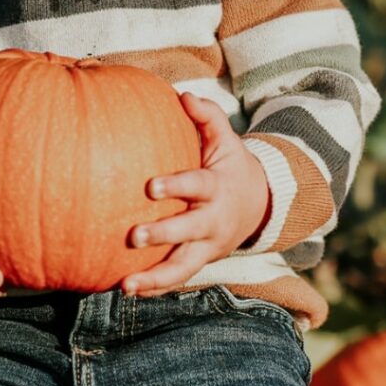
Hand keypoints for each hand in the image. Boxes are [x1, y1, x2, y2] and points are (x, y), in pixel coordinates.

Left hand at [121, 93, 270, 296]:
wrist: (260, 205)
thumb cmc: (230, 166)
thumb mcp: (226, 139)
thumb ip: (208, 116)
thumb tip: (184, 95)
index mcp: (218, 188)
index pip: (197, 186)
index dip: (176, 186)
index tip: (150, 186)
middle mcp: (214, 221)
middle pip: (189, 231)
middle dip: (163, 235)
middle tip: (134, 235)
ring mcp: (208, 246)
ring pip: (183, 266)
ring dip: (155, 277)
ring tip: (126, 284)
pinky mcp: (201, 262)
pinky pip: (177, 278)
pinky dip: (155, 287)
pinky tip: (126, 290)